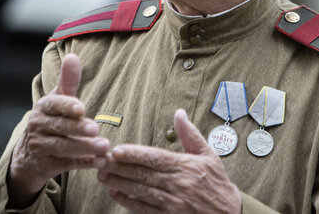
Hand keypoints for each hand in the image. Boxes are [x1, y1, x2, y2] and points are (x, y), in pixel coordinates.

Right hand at [7, 54, 109, 207]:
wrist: (29, 154)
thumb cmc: (51, 119)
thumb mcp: (58, 99)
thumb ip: (68, 81)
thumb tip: (73, 56)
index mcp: (42, 108)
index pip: (53, 105)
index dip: (67, 106)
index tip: (81, 108)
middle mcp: (37, 127)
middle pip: (59, 127)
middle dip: (78, 128)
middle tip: (97, 129)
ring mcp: (39, 147)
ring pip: (63, 147)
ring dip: (84, 147)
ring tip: (104, 147)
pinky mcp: (45, 166)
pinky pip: (66, 164)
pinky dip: (83, 163)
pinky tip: (99, 161)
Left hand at [97, 109, 241, 212]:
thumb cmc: (218, 185)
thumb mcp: (209, 155)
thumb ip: (190, 135)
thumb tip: (179, 113)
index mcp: (186, 166)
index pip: (155, 158)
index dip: (135, 154)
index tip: (117, 149)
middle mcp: (179, 185)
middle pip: (144, 174)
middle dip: (120, 167)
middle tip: (100, 160)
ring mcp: (174, 204)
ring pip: (141, 192)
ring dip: (120, 184)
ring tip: (102, 176)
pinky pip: (145, 210)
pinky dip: (129, 203)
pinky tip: (116, 195)